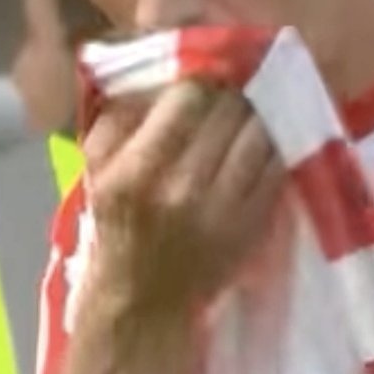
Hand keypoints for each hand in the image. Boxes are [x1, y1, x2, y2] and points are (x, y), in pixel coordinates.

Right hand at [83, 81, 284, 316]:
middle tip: (235, 81)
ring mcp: (222, 208)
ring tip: (253, 104)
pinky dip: (275, 144)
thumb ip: (118, 117)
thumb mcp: (97, 171)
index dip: (201, 77)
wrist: (143, 300)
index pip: (186, 99)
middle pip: (228, 111)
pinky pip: (277, 166)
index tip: (204, 74)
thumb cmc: (116, 226)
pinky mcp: (253, 224)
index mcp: (135, 171)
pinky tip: (267, 136)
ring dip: (259, 112)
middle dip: (232, 91)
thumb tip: (158, 73)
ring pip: (258, 133)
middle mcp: (181, 187)